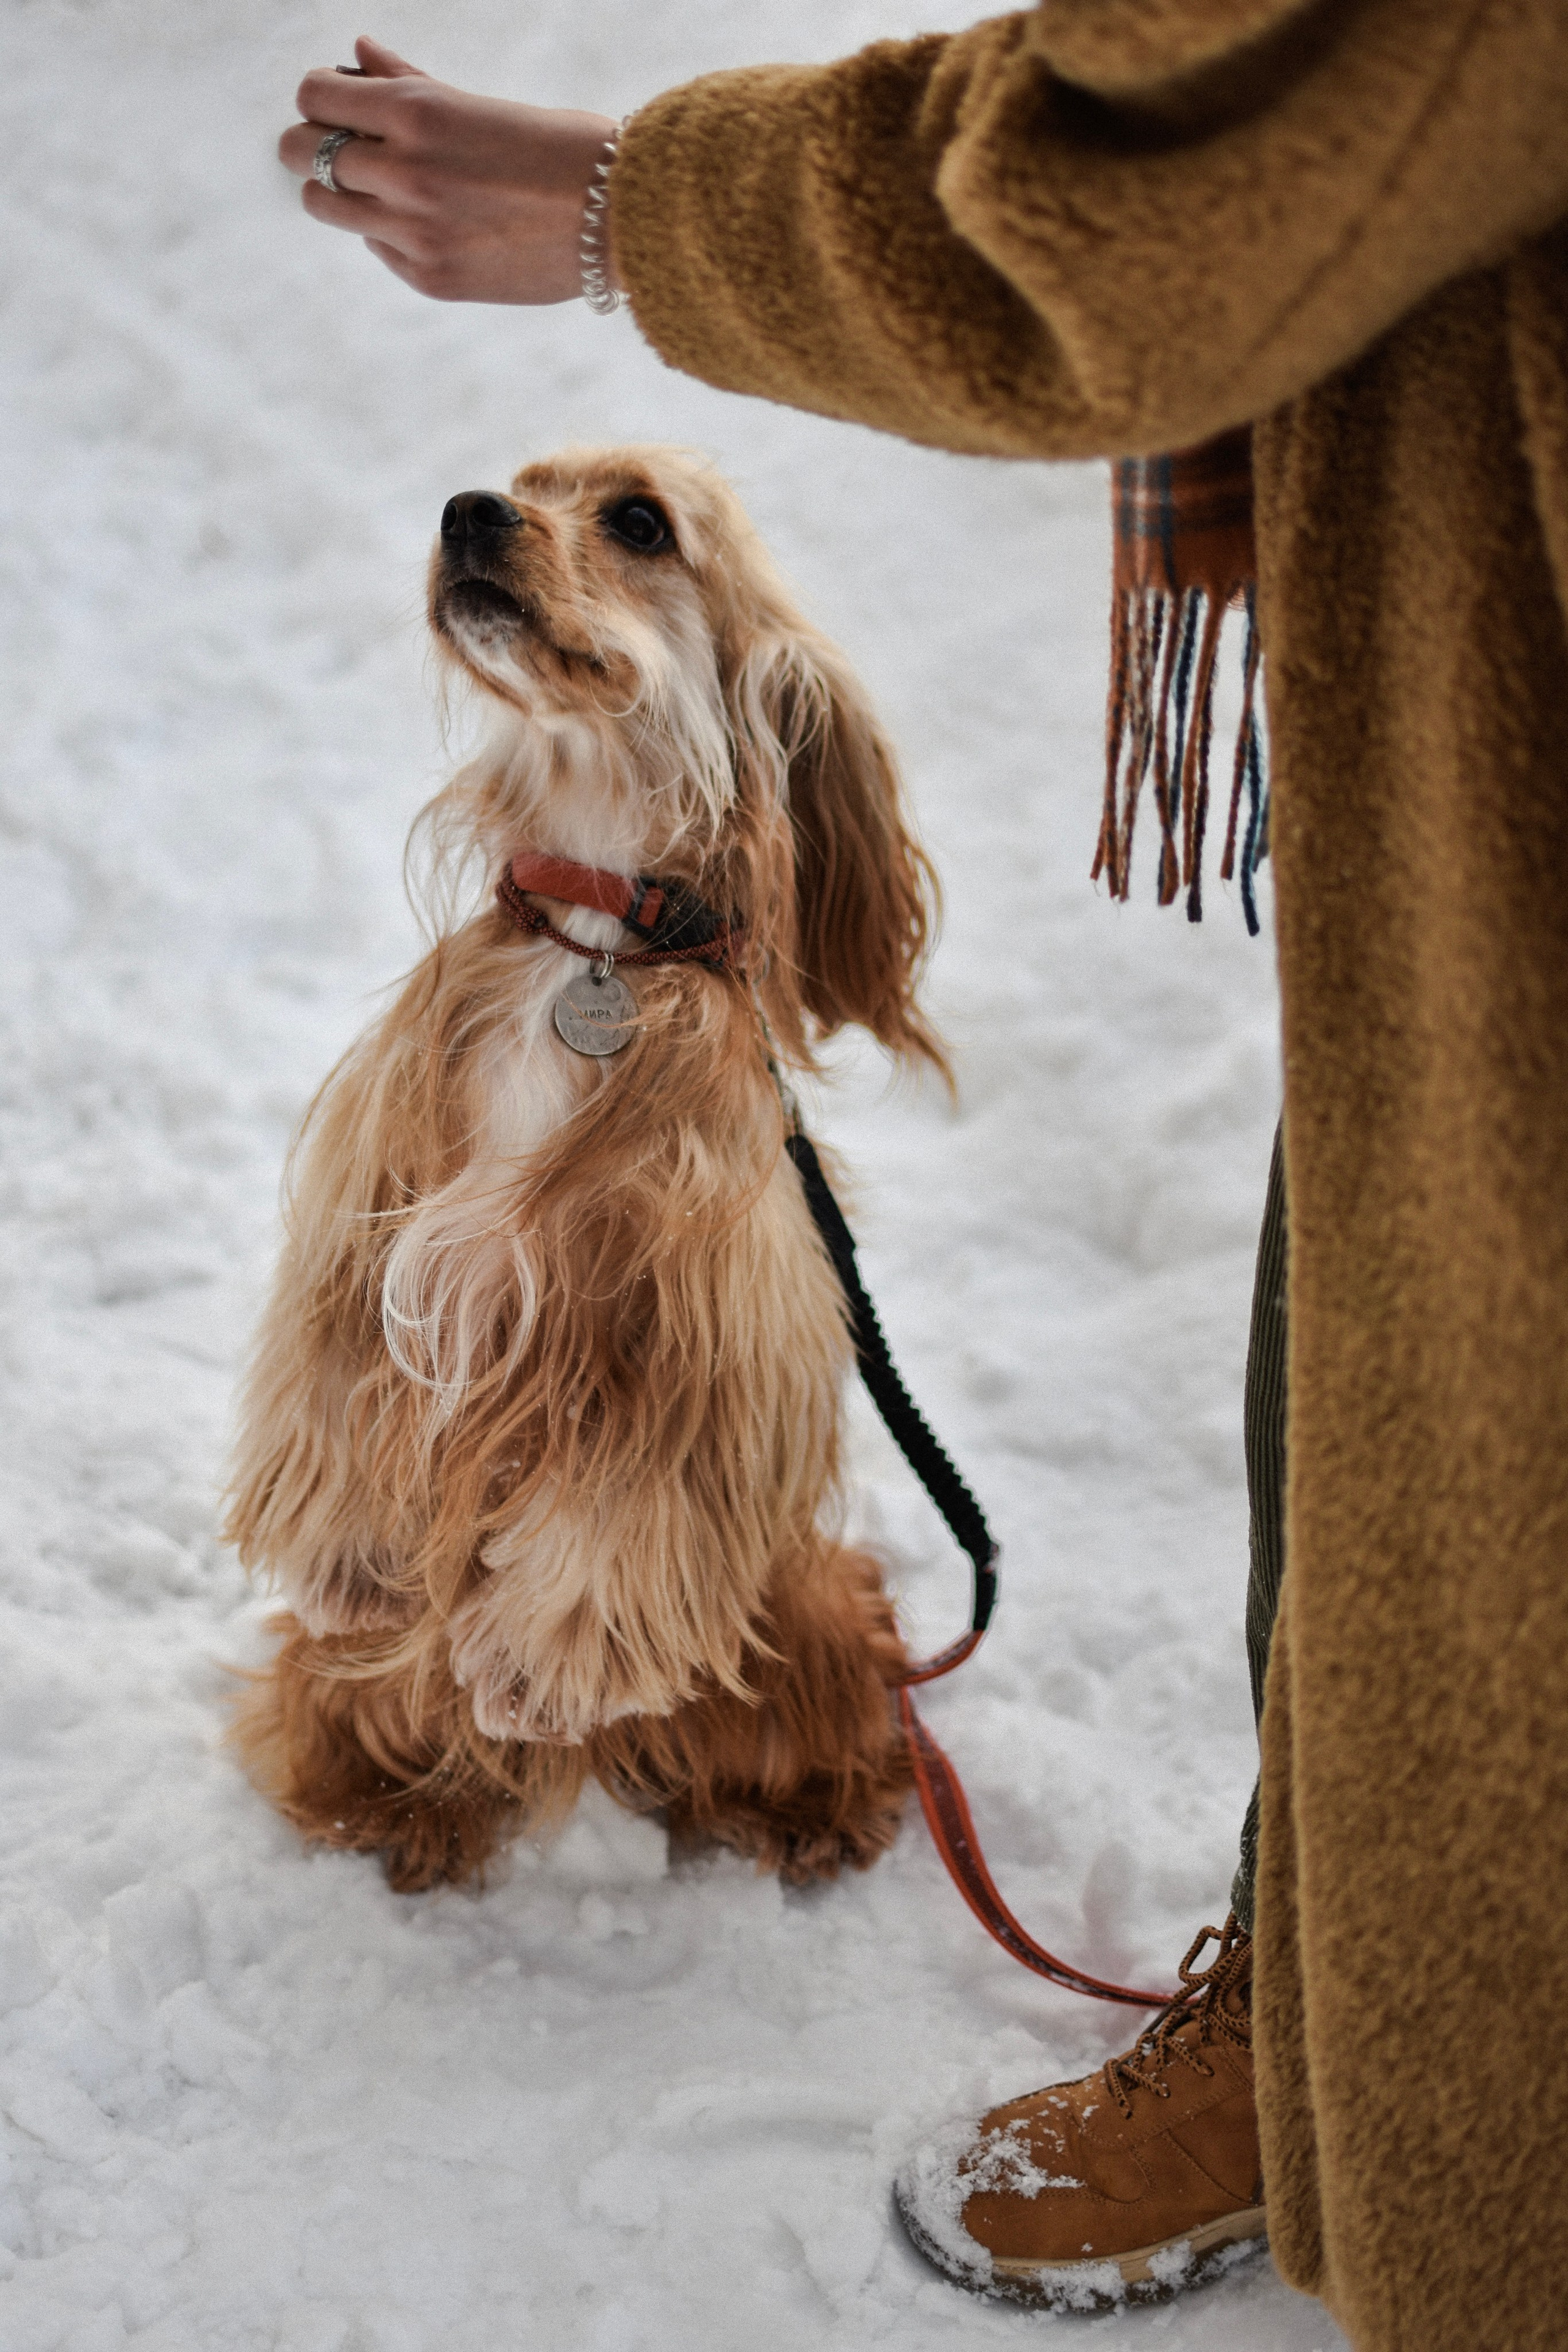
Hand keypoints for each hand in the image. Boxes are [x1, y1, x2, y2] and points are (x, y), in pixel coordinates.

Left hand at [278, 35, 619, 304]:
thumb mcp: (477, 103)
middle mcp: (404, 173)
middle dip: (314, 144)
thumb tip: (357, 53)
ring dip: (339, 191)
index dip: (319, 97)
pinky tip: (433, 223)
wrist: (619, 221)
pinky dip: (389, 232)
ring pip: (324, 206)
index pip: (314, 95)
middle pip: (304, 153)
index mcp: (416, 113)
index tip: (337, 105)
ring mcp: (414, 232)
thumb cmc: (557, 149)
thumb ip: (408, 82)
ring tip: (377, 187)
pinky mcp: (431, 278)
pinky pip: (377, 246)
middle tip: (342, 147)